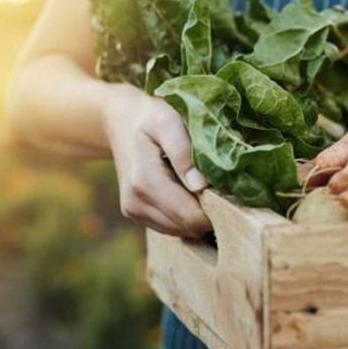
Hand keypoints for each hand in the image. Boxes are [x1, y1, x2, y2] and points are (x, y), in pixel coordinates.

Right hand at [101, 84, 211, 236]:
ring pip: (181, 231)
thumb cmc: (148, 117)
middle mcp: (135, 203)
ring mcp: (134, 212)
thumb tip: (201, 186)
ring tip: (201, 183)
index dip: (215, 208)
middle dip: (209, 211)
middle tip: (220, 183)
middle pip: (187, 227)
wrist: (119, 121)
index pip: (189, 216)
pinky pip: (171, 226)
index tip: (228, 187)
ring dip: (197, 213)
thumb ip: (183, 152)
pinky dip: (185, 214)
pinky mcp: (136, 215)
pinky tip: (187, 189)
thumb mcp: (168, 122)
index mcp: (144, 181)